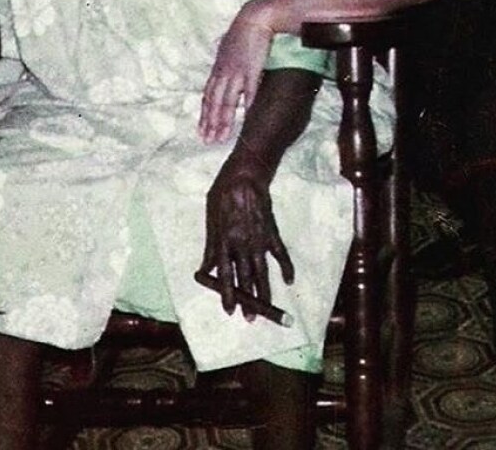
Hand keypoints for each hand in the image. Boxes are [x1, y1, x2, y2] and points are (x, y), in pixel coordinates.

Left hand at [199, 17, 272, 143]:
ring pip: (227, 102)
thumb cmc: (244, 30)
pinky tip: (245, 120)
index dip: (204, 114)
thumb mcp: (229, 45)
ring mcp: (237, 72)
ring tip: (221, 138)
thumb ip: (225, 57)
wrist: (256, 17)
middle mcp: (224, 73)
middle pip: (214, 103)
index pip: (208, 96)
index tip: (202, 130)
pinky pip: (248, 92)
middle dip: (210, 124)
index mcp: (218, 68)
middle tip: (207, 141)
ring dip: (223, 121)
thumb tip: (219, 58)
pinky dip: (245, 107)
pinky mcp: (252, 70)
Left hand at [200, 158, 293, 318]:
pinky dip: (286, 268)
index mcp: (224, 241)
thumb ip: (211, 246)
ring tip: (267, 308)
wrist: (245, 176)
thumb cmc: (223, 195)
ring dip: (265, 291)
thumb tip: (206, 270)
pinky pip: (281, 255)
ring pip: (263, 272)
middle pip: (246, 278)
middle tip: (251, 318)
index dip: (227, 294)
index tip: (229, 310)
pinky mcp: (272, 233)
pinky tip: (289, 281)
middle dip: (249, 300)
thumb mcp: (210, 219)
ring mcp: (259, 240)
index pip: (226, 275)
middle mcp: (242, 244)